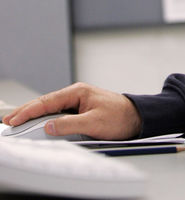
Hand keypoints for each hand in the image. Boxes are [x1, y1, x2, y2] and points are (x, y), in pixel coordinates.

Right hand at [2, 82, 141, 139]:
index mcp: (78, 92)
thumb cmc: (120, 116)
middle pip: (45, 103)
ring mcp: (78, 102)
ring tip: (17, 121)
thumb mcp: (94, 123)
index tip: (15, 119)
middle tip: (8, 120)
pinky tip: (37, 123)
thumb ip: (70, 124)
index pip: (47, 101)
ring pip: (50, 108)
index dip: (29, 111)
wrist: (137, 117)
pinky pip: (58, 113)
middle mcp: (76, 94)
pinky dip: (45, 118)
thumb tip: (49, 126)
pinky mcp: (80, 111)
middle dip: (26, 111)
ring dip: (34, 115)